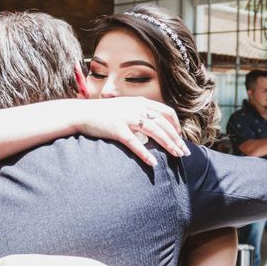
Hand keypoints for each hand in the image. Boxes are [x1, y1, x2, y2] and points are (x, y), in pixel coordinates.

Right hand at [74, 97, 189, 166]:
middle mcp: (136, 108)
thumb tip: (153, 123)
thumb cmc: (104, 113)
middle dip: (177, 139)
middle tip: (184, 152)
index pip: (166, 111)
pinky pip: (134, 143)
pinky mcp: (117, 129)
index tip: (180, 137)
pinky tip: (153, 163)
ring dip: (168, 145)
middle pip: (163, 124)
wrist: (82, 112)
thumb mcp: (125, 107)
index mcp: (140, 102)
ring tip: (176, 156)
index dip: (176, 125)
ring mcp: (127, 118)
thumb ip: (139, 111)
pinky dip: (145, 154)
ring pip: (154, 132)